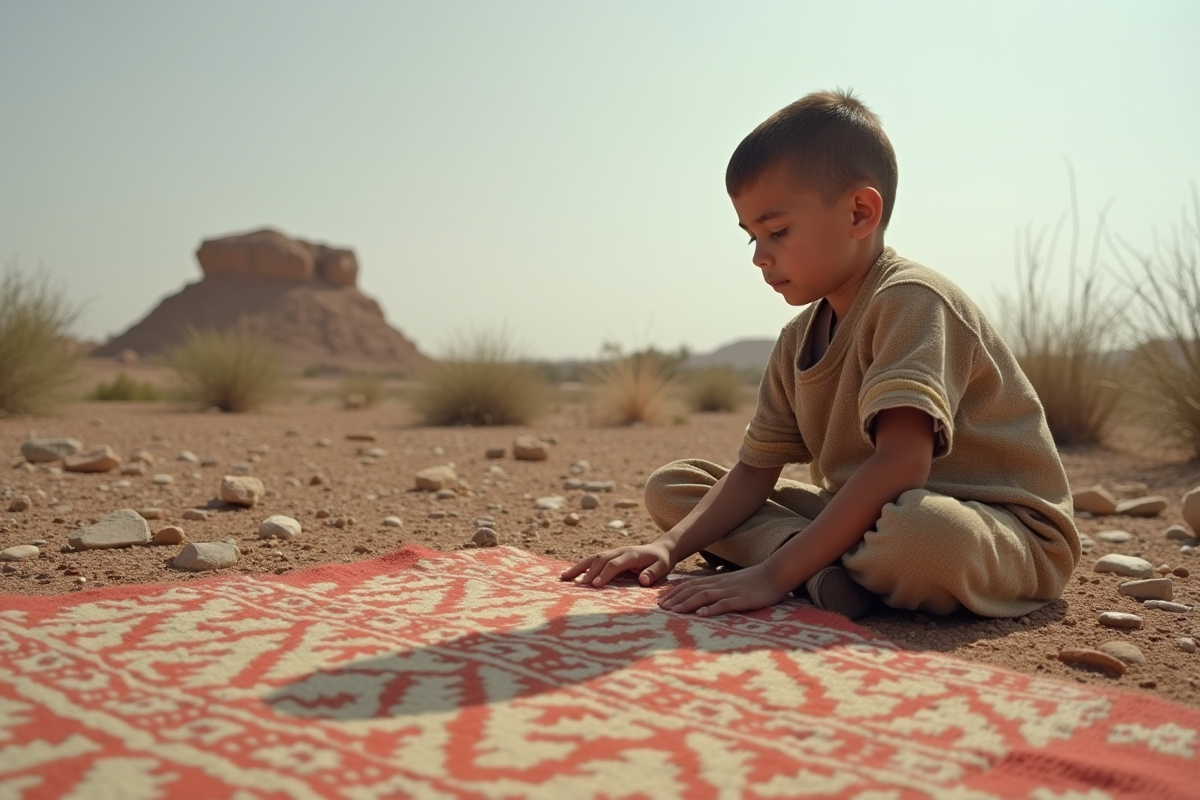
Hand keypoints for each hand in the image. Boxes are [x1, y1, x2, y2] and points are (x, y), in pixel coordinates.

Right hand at [560, 541, 674, 587]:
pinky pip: (592, 560)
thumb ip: (653, 573)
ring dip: (578, 567)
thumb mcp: (663, 567)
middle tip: (577, 586)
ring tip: (563, 578)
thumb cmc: (661, 561)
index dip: (605, 573)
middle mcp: (619, 551)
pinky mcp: (608, 556)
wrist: (661, 549)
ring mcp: (612, 552)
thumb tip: (643, 580)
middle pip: (600, 559)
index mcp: (632, 554)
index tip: (596, 585)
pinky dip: (580, 567)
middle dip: (588, 572)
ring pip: (592, 558)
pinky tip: (569, 575)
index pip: (615, 564)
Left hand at [657, 562, 791, 616]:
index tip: (660, 601)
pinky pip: (725, 604)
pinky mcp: (742, 599)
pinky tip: (701, 614)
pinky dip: (712, 609)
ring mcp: (731, 591)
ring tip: (673, 612)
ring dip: (687, 603)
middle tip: (660, 608)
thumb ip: (718, 589)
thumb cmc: (754, 581)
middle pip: (693, 590)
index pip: (690, 585)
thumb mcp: (732, 583)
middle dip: (675, 599)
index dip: (674, 592)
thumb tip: (701, 599)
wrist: (775, 574)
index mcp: (716, 581)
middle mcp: (720, 585)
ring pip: (704, 596)